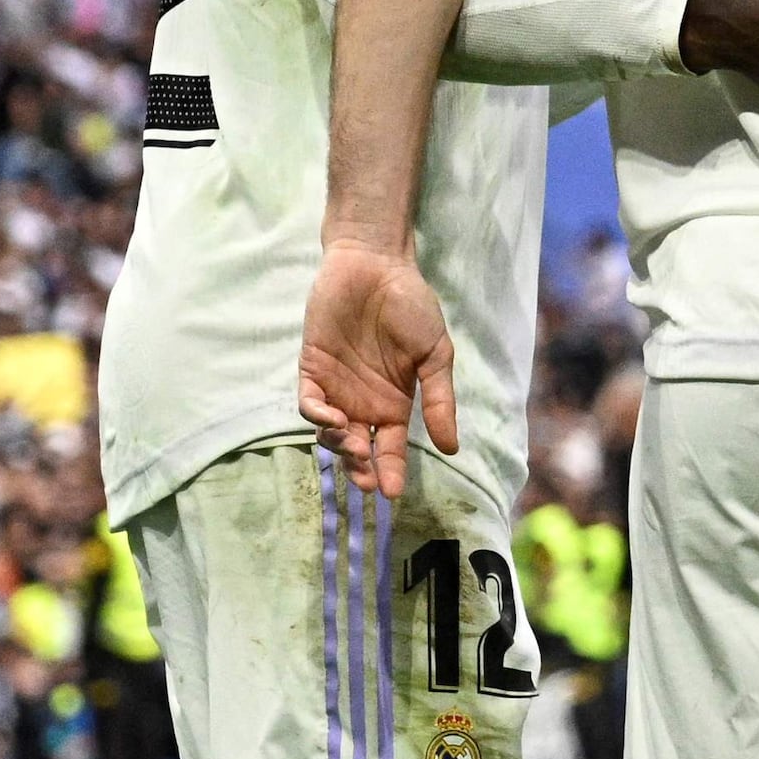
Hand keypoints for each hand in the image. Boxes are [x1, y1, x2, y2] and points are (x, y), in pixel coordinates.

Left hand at [297, 240, 458, 499]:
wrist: (376, 265)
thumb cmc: (411, 306)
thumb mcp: (435, 355)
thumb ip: (439, 400)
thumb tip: (450, 448)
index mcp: (395, 403)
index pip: (390, 448)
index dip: (390, 471)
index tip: (392, 493)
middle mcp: (363, 402)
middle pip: (357, 449)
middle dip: (360, 470)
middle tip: (366, 482)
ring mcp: (336, 387)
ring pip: (330, 432)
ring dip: (339, 447)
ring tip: (353, 448)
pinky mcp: (312, 368)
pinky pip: (309, 403)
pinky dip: (317, 417)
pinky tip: (332, 420)